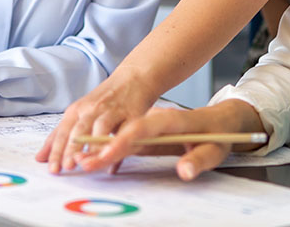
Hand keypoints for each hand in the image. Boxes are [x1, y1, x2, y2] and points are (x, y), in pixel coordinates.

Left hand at [35, 70, 157, 172]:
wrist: (131, 79)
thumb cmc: (101, 101)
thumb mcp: (78, 114)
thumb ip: (59, 136)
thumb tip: (39, 158)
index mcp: (77, 109)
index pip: (63, 132)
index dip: (57, 151)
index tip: (53, 169)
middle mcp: (92, 108)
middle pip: (80, 129)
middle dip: (73, 149)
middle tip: (68, 167)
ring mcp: (112, 110)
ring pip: (101, 128)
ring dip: (94, 146)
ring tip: (89, 163)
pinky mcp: (131, 113)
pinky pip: (125, 131)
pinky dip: (119, 147)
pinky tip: (113, 163)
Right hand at [72, 101, 266, 180]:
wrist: (222, 120)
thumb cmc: (219, 135)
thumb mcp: (216, 149)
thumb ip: (200, 160)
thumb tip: (185, 171)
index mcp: (171, 119)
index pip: (142, 128)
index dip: (122, 142)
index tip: (104, 157)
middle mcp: (153, 118)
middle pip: (120, 129)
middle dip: (96, 146)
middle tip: (77, 164)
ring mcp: (145, 123)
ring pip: (112, 133)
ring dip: (89, 146)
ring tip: (67, 161)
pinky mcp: (141, 132)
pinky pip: (114, 140)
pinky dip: (94, 148)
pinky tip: (75, 157)